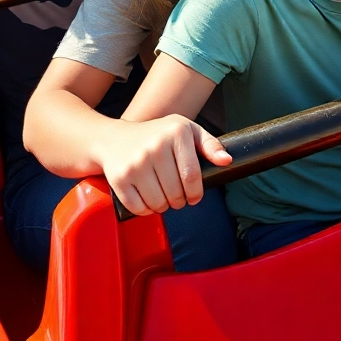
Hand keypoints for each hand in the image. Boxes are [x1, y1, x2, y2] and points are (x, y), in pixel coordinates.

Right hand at [98, 115, 231, 216]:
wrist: (113, 138)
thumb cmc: (157, 135)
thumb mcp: (186, 130)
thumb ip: (210, 144)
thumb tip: (226, 161)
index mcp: (176, 133)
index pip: (193, 175)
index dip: (196, 192)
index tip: (194, 196)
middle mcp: (155, 146)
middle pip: (176, 192)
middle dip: (180, 200)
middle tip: (176, 195)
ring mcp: (135, 163)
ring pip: (159, 203)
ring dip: (163, 206)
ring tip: (163, 196)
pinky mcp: (120, 178)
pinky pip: (139, 208)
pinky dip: (146, 210)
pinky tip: (147, 198)